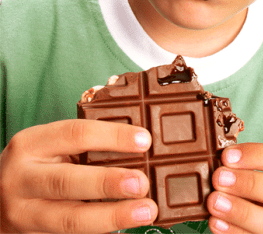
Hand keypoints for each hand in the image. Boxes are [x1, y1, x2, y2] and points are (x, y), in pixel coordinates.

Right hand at [0, 119, 157, 232]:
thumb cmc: (38, 166)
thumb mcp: (52, 147)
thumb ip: (88, 146)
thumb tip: (145, 146)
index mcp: (32, 144)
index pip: (75, 134)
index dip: (112, 136)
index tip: (145, 140)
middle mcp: (21, 178)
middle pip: (67, 181)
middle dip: (108, 183)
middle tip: (143, 183)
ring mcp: (23, 212)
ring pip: (69, 218)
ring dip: (112, 216)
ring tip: (146, 211)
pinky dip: (101, 231)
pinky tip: (125, 226)